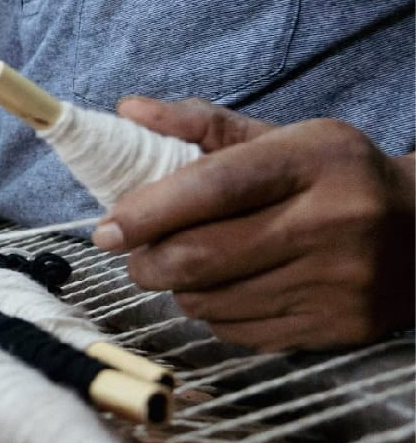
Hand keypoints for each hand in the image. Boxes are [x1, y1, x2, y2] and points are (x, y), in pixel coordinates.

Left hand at [91, 97, 414, 350]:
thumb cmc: (335, 177)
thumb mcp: (283, 138)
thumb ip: (202, 125)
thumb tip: (128, 111)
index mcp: (315, 160)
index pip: (212, 187)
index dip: (148, 211)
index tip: (106, 229)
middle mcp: (331, 222)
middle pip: (201, 256)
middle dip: (146, 261)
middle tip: (132, 253)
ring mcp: (337, 282)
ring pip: (211, 301)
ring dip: (178, 288)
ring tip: (185, 267)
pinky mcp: (336, 327)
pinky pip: (239, 332)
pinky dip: (214, 313)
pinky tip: (228, 290)